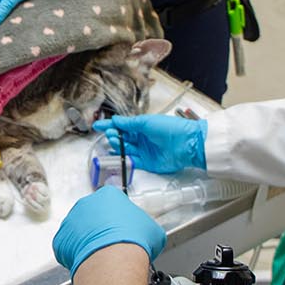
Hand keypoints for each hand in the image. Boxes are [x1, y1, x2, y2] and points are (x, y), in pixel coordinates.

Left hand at [53, 185, 165, 274]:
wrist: (114, 260)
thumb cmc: (133, 242)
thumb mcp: (153, 230)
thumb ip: (145, 227)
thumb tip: (146, 235)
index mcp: (108, 195)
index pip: (113, 205)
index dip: (120, 221)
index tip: (124, 232)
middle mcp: (86, 204)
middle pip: (94, 217)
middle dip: (102, 230)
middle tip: (113, 246)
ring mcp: (71, 221)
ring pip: (80, 232)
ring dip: (88, 242)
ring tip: (102, 257)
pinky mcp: (61, 240)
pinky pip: (69, 248)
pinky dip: (77, 256)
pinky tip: (90, 262)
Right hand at [92, 114, 207, 174]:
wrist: (186, 144)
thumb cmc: (169, 128)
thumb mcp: (146, 122)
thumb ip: (129, 123)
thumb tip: (115, 120)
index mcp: (143, 126)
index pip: (123, 125)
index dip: (110, 125)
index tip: (97, 126)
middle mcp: (142, 139)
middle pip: (123, 138)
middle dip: (114, 135)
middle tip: (109, 134)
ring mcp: (144, 151)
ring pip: (126, 149)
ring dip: (118, 145)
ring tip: (113, 140)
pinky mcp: (147, 163)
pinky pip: (132, 162)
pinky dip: (124, 159)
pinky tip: (117, 155)